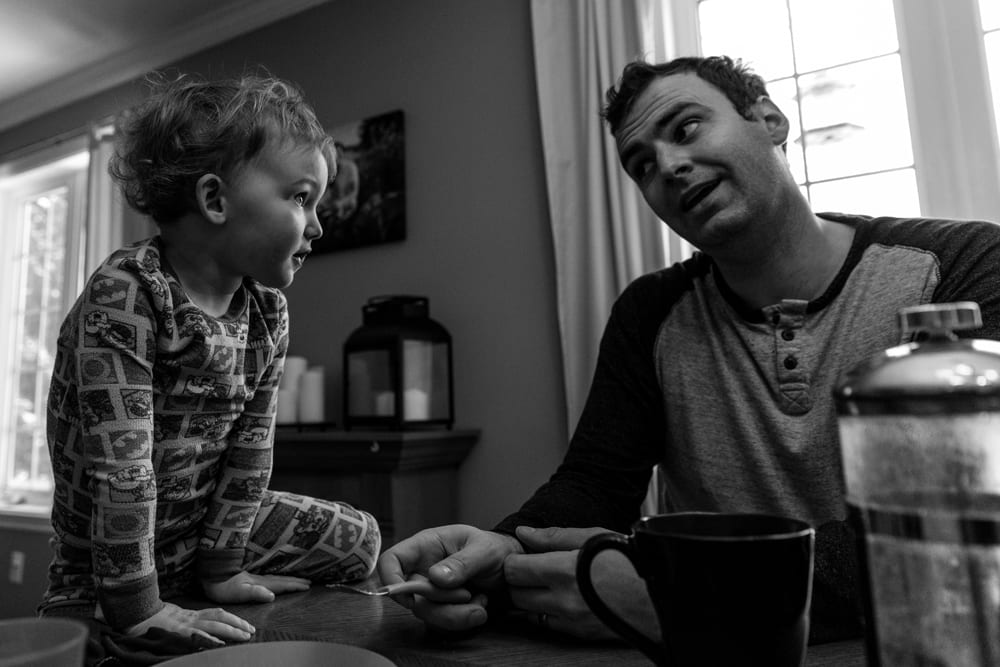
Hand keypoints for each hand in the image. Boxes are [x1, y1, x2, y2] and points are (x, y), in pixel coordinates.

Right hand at [124, 601, 253, 645]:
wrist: (134, 616)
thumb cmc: (151, 621)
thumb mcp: (173, 620)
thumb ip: (188, 623)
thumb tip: (206, 632)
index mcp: (190, 615)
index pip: (216, 614)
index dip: (232, 619)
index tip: (245, 625)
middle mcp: (191, 618)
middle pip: (220, 617)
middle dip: (238, 624)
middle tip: (252, 631)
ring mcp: (186, 625)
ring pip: (214, 625)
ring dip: (231, 631)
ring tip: (245, 636)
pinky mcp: (179, 633)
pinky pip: (198, 636)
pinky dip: (210, 640)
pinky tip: (221, 645)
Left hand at [203, 570, 310, 603]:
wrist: (212, 575)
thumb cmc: (224, 587)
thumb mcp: (239, 592)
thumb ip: (256, 593)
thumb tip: (272, 596)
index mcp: (260, 584)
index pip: (281, 585)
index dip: (294, 586)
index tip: (307, 586)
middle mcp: (260, 580)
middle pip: (282, 580)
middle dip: (296, 581)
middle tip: (309, 582)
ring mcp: (256, 578)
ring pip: (277, 578)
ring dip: (289, 579)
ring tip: (299, 580)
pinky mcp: (250, 578)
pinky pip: (270, 579)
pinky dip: (279, 579)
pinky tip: (278, 580)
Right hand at [377, 524, 522, 630]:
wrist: (513, 569)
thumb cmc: (496, 549)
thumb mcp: (484, 550)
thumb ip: (462, 562)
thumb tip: (435, 577)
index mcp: (426, 546)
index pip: (392, 560)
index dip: (391, 579)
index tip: (411, 597)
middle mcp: (424, 569)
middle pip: (410, 596)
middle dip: (441, 602)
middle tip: (468, 594)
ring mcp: (432, 591)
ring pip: (427, 613)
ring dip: (455, 614)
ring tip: (480, 602)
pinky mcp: (443, 607)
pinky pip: (443, 623)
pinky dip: (464, 619)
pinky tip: (480, 605)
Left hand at [504, 525, 657, 640]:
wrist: (660, 597)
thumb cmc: (631, 562)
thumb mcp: (593, 537)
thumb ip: (553, 537)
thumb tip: (524, 534)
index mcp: (563, 571)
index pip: (513, 570)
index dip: (514, 560)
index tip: (522, 556)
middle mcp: (562, 600)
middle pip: (516, 595)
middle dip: (518, 581)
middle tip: (532, 569)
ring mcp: (570, 621)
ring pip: (528, 613)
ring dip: (530, 599)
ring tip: (547, 583)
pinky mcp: (579, 635)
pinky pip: (548, 625)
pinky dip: (547, 613)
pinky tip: (561, 598)